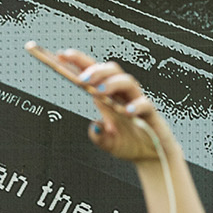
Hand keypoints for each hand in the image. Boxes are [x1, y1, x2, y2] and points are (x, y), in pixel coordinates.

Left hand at [54, 49, 178, 163]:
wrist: (152, 156)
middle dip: (95, 71)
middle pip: (111, 70)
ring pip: (127, 82)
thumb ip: (99, 136)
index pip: (94, 72)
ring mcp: (137, 101)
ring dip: (112, 83)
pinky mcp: (151, 114)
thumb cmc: (129, 143)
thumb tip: (94, 126)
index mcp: (108, 96)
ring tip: (98, 92)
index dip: (79, 61)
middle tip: (81, 79)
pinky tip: (126, 112)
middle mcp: (122, 94)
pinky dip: (136, 106)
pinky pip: (145, 104)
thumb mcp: (108, 143)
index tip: (60, 56)